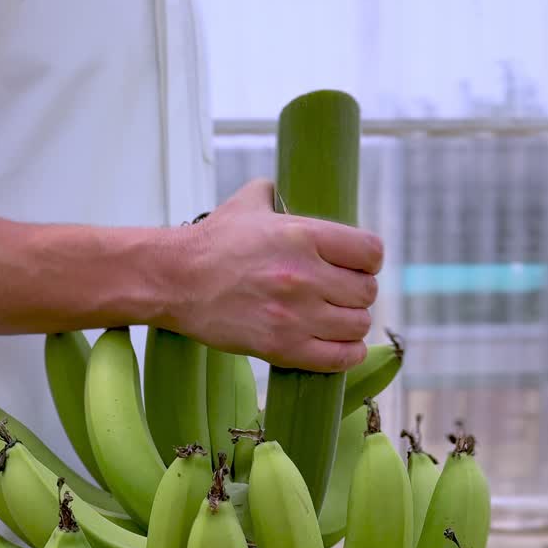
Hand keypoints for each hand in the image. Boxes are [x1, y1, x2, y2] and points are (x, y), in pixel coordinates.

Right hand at [166, 179, 383, 371]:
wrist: (176, 281)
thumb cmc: (211, 242)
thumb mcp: (248, 204)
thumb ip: (274, 194)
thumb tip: (283, 189)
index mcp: (305, 235)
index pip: (370, 252)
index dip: (368, 262)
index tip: (357, 267)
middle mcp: (306, 275)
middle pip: (367, 292)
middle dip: (358, 294)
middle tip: (341, 296)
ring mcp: (296, 315)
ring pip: (357, 325)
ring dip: (351, 325)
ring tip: (335, 321)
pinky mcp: (283, 347)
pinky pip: (339, 358)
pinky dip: (347, 355)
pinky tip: (340, 347)